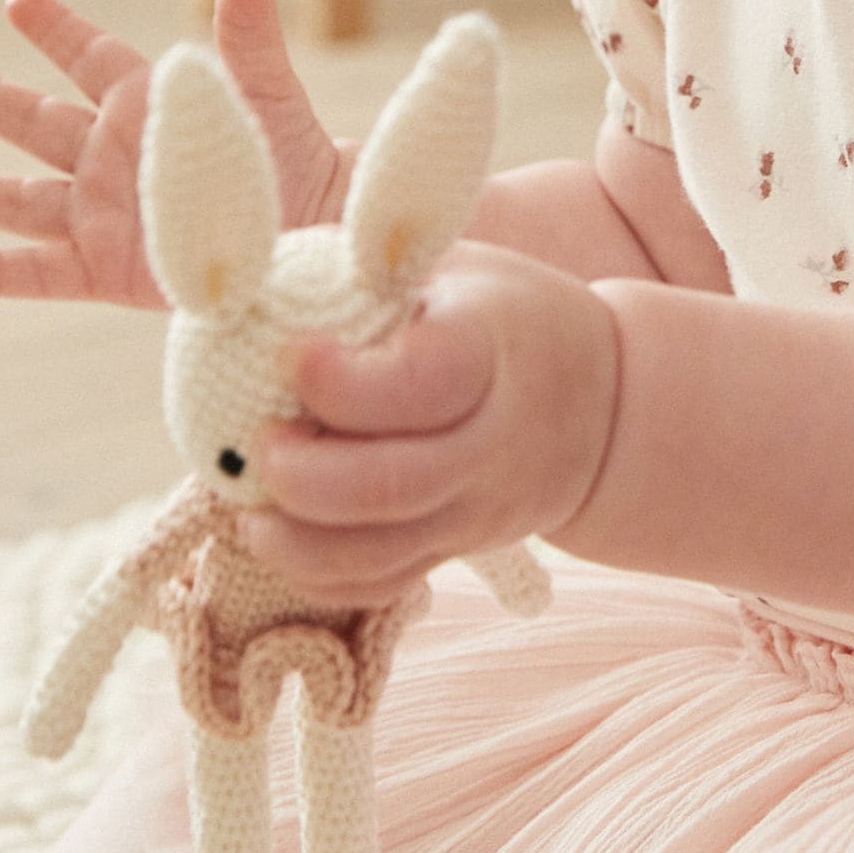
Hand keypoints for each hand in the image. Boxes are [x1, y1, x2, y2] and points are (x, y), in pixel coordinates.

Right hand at [0, 0, 349, 305]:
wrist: (322, 248)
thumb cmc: (303, 170)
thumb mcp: (271, 97)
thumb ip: (249, 34)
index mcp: (150, 106)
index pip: (90, 58)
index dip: (55, 31)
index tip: (17, 0)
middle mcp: (115, 157)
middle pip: (35, 122)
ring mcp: (106, 216)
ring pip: (21, 199)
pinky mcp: (109, 272)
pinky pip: (42, 272)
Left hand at [240, 241, 621, 607]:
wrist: (604, 404)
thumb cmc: (503, 315)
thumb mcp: (456, 266)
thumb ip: (369, 268)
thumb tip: (253, 267)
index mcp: (491, 352)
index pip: (424, 383)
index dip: (344, 382)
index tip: (288, 354)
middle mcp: (490, 442)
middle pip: (394, 486)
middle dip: (304, 477)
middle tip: (256, 446)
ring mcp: (476, 508)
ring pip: (381, 554)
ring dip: (297, 542)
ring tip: (249, 507)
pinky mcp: (457, 549)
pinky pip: (383, 586)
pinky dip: (318, 576)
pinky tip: (279, 535)